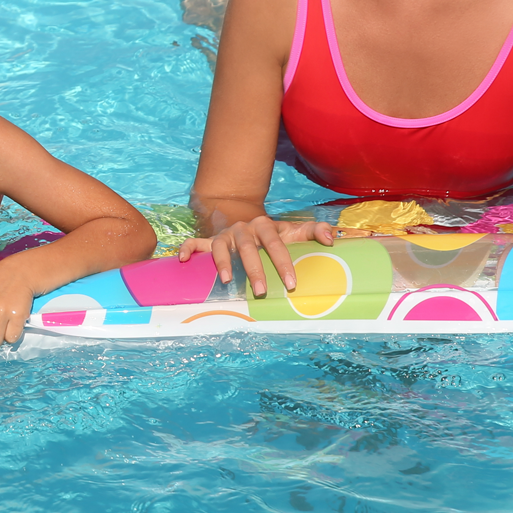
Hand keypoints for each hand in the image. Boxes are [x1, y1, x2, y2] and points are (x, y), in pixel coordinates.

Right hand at [179, 216, 334, 296]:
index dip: (283, 263)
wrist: (245, 220)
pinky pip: (194, 243)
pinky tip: (181, 259)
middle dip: (255, 270)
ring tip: (224, 281)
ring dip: (221, 263)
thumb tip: (332, 239)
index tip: (291, 284)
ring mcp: (225, 236)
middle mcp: (243, 230)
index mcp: (265, 227)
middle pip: (248, 249)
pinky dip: (186, 249)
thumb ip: (314, 231)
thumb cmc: (273, 235)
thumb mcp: (293, 231)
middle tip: (262, 291)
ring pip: (220, 247)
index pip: (276, 244)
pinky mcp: (209, 241)